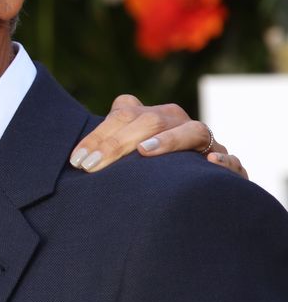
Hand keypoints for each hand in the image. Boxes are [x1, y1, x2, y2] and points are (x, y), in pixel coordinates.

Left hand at [69, 94, 247, 177]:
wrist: (187, 188)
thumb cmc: (141, 172)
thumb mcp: (118, 159)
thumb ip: (101, 152)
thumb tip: (70, 162)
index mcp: (149, 116)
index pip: (122, 113)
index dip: (98, 135)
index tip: (77, 160)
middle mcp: (176, 123)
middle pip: (150, 120)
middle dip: (117, 143)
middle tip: (91, 167)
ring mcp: (203, 143)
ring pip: (193, 130)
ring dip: (169, 139)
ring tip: (144, 151)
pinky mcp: (225, 165)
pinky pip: (231, 159)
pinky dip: (224, 160)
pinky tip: (210, 164)